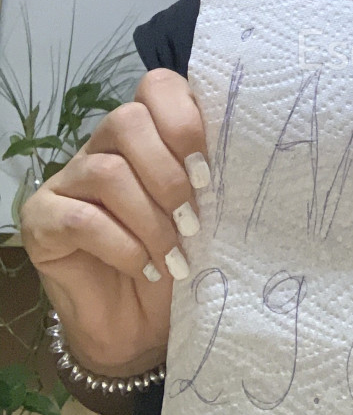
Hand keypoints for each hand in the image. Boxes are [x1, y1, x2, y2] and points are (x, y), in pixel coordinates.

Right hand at [20, 69, 207, 376]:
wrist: (140, 327)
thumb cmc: (178, 261)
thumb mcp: (205, 214)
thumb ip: (211, 177)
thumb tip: (249, 155)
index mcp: (147, 134)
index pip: (158, 87)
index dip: (184, 120)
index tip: (208, 171)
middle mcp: (102, 147)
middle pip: (126, 120)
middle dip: (168, 172)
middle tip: (194, 218)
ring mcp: (67, 181)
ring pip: (107, 172)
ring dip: (150, 218)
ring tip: (175, 254)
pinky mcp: (42, 220)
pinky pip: (81, 219)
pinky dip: (122, 245)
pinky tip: (144, 267)